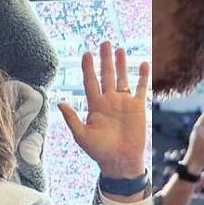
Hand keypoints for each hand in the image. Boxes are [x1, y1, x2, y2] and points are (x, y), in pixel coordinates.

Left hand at [61, 40, 148, 177]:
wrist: (120, 162)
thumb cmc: (99, 152)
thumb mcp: (82, 136)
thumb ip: (72, 119)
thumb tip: (60, 102)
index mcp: (95, 105)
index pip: (90, 81)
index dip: (88, 67)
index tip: (86, 53)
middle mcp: (109, 101)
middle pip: (106, 75)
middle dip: (105, 59)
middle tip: (104, 43)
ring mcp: (124, 103)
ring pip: (122, 78)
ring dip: (121, 64)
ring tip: (120, 49)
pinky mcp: (138, 107)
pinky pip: (141, 88)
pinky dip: (142, 76)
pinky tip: (143, 63)